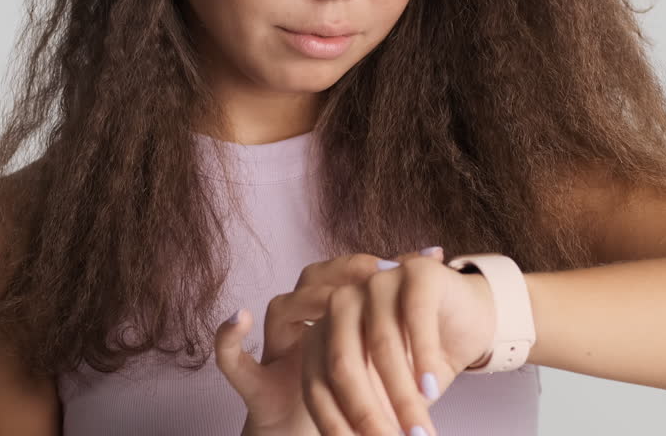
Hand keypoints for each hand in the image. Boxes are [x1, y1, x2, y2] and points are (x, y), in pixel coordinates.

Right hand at [214, 247, 447, 435]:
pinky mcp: (256, 383)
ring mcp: (276, 348)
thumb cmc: (348, 388)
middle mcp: (300, 321)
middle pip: (313, 281)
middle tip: (379, 274)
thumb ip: (399, 303)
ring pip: (280, 308)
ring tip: (332, 299)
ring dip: (306, 303)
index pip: (347, 272)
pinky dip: (229, 340)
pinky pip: (233, 359)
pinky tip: (239, 320)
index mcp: (330, 311)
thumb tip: (436, 250)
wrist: (305, 434)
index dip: (373, 262)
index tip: (410, 260)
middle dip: (344, 274)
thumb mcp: (379, 346)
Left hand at [299, 250, 496, 435]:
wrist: (469, 324)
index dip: (335, 425)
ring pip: (381, 345)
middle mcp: (342, 304)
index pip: (317, 385)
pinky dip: (423, 357)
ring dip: (403, 397)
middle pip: (342, 365)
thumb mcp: (385, 396)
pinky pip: (415, 318)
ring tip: (420, 433)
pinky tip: (430, 389)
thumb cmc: (419, 366)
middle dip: (367, 414)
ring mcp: (377, 283)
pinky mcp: (415, 272)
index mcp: (322, 333)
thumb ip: (365, 415)